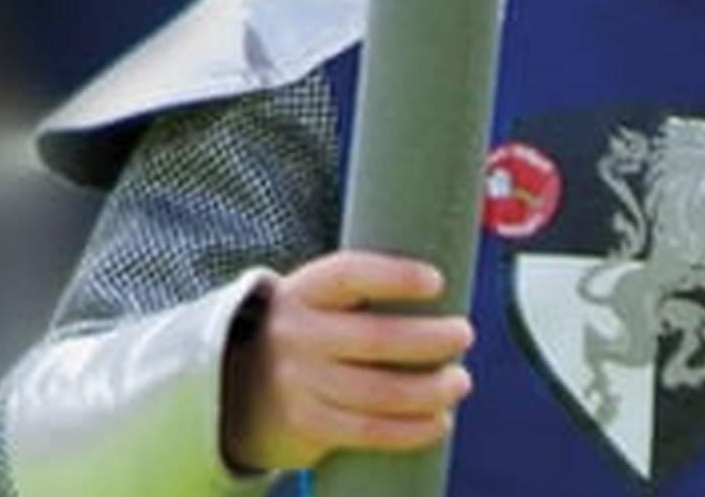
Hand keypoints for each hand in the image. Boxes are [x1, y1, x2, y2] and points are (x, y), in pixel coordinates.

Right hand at [223, 251, 475, 472]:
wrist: (239, 386)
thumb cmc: (310, 332)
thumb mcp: (319, 299)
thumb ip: (365, 290)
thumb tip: (449, 277)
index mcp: (305, 291)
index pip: (350, 275)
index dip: (395, 277)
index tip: (437, 282)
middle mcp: (297, 334)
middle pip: (375, 339)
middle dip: (430, 340)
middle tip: (464, 334)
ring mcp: (298, 383)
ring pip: (378, 392)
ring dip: (430, 390)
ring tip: (459, 382)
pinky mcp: (307, 425)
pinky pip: (368, 430)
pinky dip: (411, 430)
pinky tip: (439, 421)